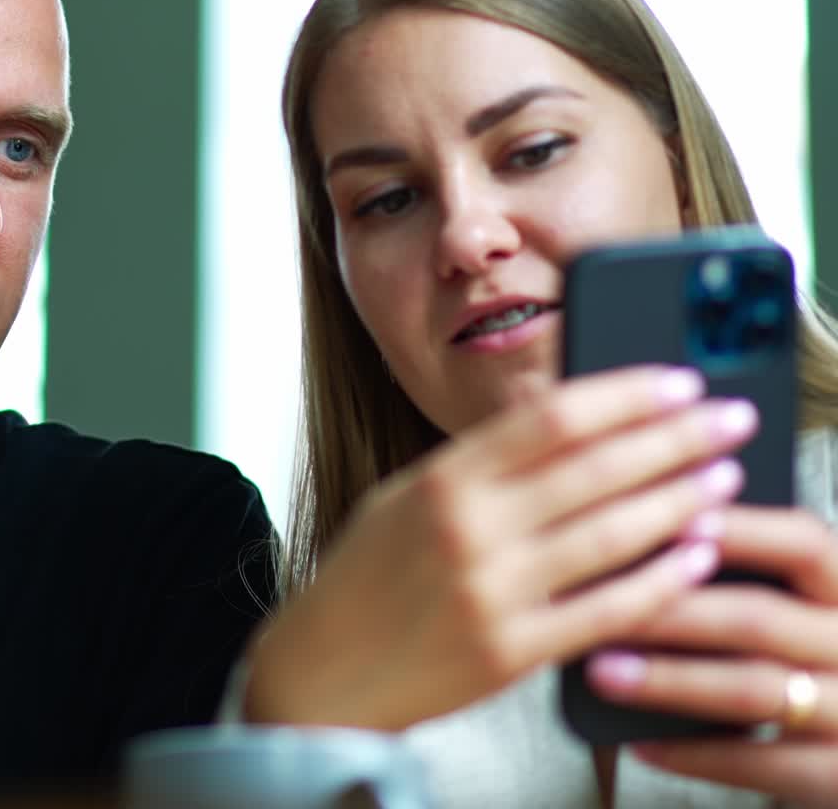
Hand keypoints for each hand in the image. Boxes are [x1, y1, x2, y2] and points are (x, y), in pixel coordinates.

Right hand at [244, 367, 757, 729]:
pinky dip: (658, 583)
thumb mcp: (407, 495)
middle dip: (673, 438)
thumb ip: (479, 465)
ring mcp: (492, 592)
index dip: (623, 394)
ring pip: (609, 536)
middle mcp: (468, 528)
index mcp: (441, 478)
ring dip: (678, 503)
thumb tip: (567, 429)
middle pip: (593, 468)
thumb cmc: (366, 576)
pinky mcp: (511, 653)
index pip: (550, 418)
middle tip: (728, 417)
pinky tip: (696, 557)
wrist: (323, 670)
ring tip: (725, 477)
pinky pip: (603, 612)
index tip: (675, 380)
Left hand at [584, 505, 837, 806]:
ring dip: (667, 679)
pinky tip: (641, 743)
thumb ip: (753, 568)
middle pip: (758, 618)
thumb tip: (651, 529)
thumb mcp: (802, 601)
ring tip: (599, 669)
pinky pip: (761, 765)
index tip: (670, 519)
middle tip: (594, 601)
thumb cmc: (803, 648)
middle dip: (669, 610)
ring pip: (752, 689)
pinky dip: (694, 754)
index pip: (803, 543)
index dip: (738, 530)